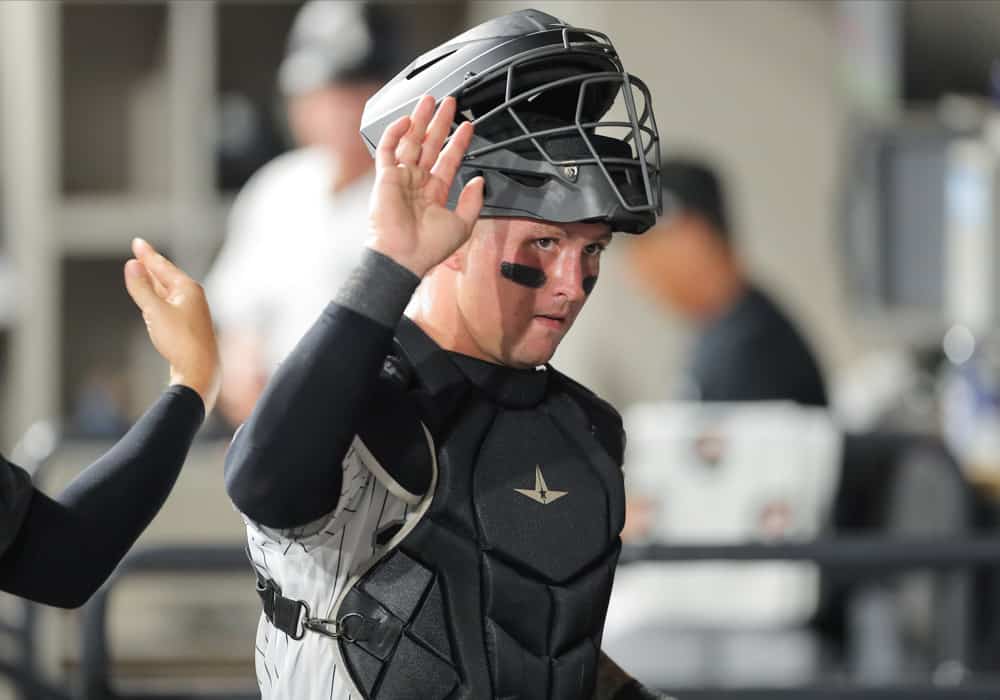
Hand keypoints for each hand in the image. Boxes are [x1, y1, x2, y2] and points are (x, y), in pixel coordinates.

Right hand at [124, 238, 220, 414]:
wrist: (200, 371)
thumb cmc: (180, 341)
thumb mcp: (155, 312)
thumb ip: (142, 288)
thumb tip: (132, 265)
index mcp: (188, 289)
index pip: (163, 266)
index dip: (148, 254)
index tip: (137, 242)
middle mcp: (193, 297)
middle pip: (167, 276)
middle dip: (152, 264)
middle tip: (140, 250)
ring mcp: (192, 311)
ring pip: (169, 290)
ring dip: (155, 280)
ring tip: (146, 269)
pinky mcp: (188, 326)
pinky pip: (170, 304)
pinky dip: (159, 296)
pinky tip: (157, 299)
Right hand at [367, 94, 484, 277]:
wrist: (404, 256)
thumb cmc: (429, 247)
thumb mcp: (462, 225)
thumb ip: (472, 201)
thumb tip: (479, 182)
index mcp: (434, 193)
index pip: (448, 160)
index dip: (459, 142)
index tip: (468, 127)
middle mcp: (417, 182)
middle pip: (430, 144)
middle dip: (440, 123)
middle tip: (449, 103)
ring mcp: (400, 178)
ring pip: (410, 141)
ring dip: (420, 120)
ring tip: (429, 100)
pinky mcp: (385, 177)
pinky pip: (387, 149)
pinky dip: (394, 133)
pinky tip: (406, 120)